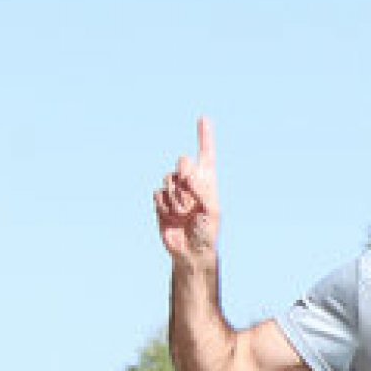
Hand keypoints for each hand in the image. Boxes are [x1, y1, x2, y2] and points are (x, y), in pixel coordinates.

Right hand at [155, 116, 219, 259]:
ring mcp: (175, 191)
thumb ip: (201, 189)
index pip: (207, 155)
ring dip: (177, 197)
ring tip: (184, 213)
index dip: (205, 137)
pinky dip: (165, 205)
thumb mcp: (211, 210)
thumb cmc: (207, 232)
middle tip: (190, 190)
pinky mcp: (161, 202)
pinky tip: (172, 217)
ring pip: (169, 179)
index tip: (204, 119)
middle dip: (185, 172)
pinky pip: (158, 194)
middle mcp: (191, 183)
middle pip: (183, 161)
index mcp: (207, 182)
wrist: (191, 252)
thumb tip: (187, 173)